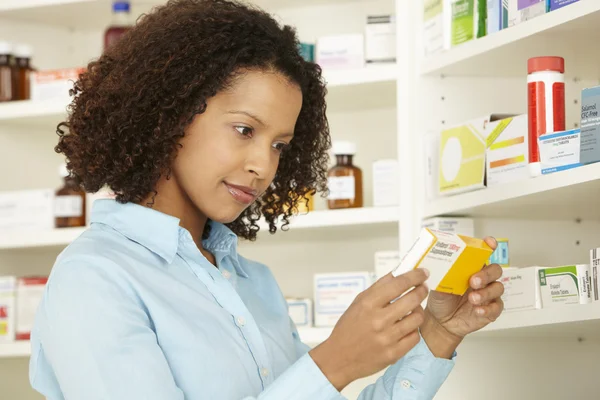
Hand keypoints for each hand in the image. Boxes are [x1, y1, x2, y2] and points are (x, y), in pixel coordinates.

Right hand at [309, 269, 429, 390]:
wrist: (339, 357)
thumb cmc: (348, 328)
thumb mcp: (358, 303)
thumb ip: (378, 287)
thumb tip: (397, 273)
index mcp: (368, 304)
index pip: (398, 284)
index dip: (414, 276)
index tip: (422, 273)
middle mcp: (378, 320)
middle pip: (412, 300)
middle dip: (421, 291)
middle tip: (422, 288)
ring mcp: (387, 338)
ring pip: (417, 318)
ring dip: (418, 311)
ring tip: (414, 309)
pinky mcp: (393, 354)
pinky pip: (415, 337)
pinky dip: (413, 329)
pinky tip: (408, 327)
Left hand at [422, 237, 504, 357]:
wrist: (440, 322)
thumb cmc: (440, 300)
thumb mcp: (437, 285)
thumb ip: (440, 276)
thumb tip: (433, 267)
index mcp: (470, 268)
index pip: (483, 253)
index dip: (489, 246)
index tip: (489, 243)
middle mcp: (482, 279)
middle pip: (495, 270)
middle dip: (486, 274)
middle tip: (473, 281)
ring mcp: (488, 294)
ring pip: (498, 288)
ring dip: (486, 292)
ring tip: (473, 299)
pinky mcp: (490, 309)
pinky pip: (497, 307)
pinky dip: (488, 308)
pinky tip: (478, 310)